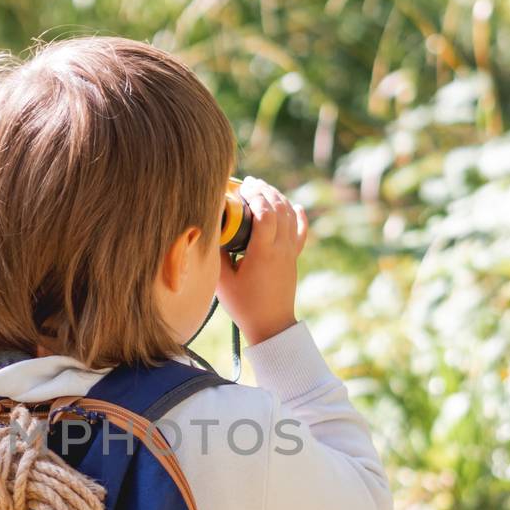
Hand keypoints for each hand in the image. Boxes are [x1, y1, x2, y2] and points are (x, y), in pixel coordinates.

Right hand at [215, 175, 307, 344]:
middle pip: (279, 208)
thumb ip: (216, 253)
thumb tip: (208, 230)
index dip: (254, 195)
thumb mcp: (222, 281)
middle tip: (249, 183)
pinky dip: (297, 215)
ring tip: (262, 188)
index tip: (240, 188)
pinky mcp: (294, 258)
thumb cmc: (244, 305)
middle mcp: (282, 248)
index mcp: (264, 252)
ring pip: (290, 215)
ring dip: (277, 198)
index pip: (265, 212)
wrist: (271, 326)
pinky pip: (301, 231)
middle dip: (264, 190)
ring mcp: (291, 253)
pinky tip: (293, 205)